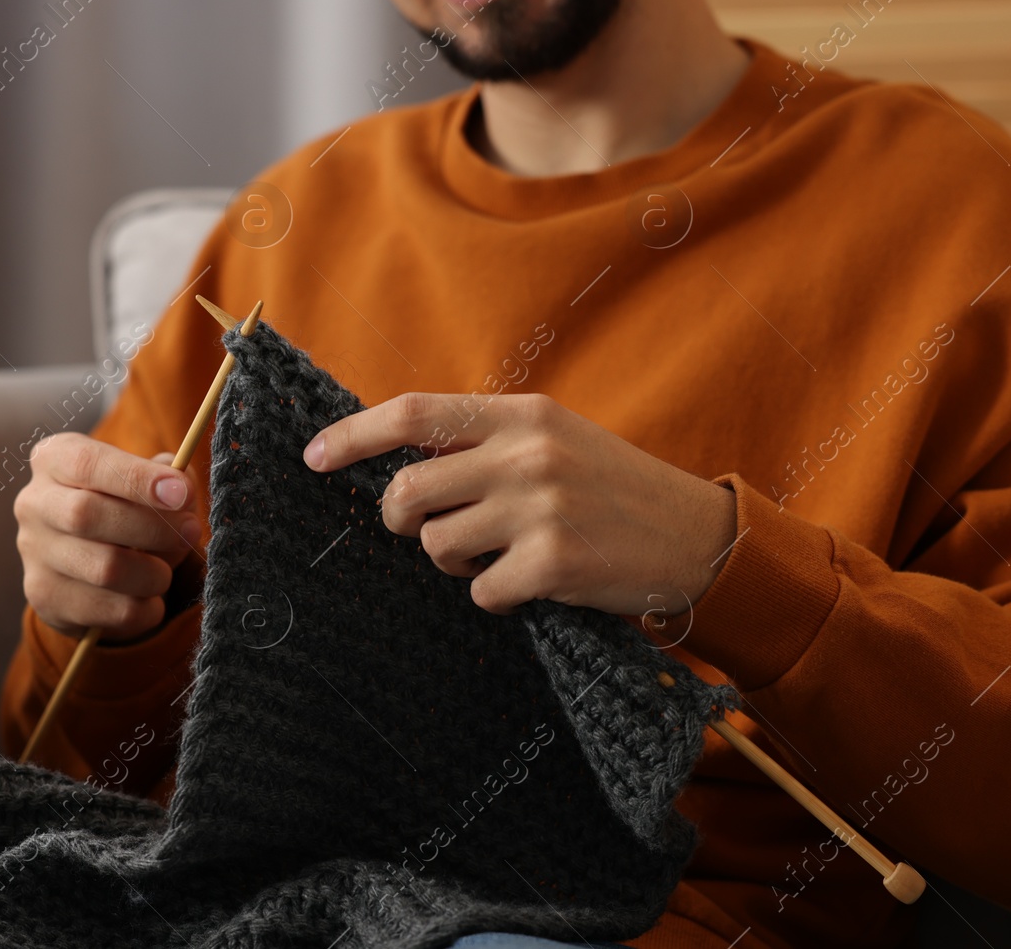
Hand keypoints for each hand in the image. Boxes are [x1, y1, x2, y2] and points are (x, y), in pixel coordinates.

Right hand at [13, 433, 199, 639]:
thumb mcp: (150, 479)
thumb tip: (185, 491)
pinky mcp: (45, 598)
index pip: (87, 463)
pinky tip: (151, 599)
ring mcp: (34, 553)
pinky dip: (145, 609)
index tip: (180, 492)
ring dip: (152, 572)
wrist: (93, 559)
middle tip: (191, 531)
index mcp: (54, 459)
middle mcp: (34, 503)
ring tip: (166, 570)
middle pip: (85, 514)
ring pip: (102, 568)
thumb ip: (173, 477)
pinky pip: (108, 611)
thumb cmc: (128, 505)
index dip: (136, 478)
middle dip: (151, 527)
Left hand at [303, 394, 736, 616]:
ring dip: (452, 561)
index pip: (414, 414)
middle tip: (423, 530)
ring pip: (437, 546)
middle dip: (400, 521)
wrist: (696, 536)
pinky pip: (480, 591)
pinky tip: (531, 584)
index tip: (314, 457)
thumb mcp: (555, 440)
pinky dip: (494, 596)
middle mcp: (526, 454)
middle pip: (408, 492)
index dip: (353, 435)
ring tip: (496, 555)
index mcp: (522, 414)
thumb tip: (399, 459)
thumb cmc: (614, 489)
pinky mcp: (552, 563)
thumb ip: (486, 442)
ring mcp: (539, 508)